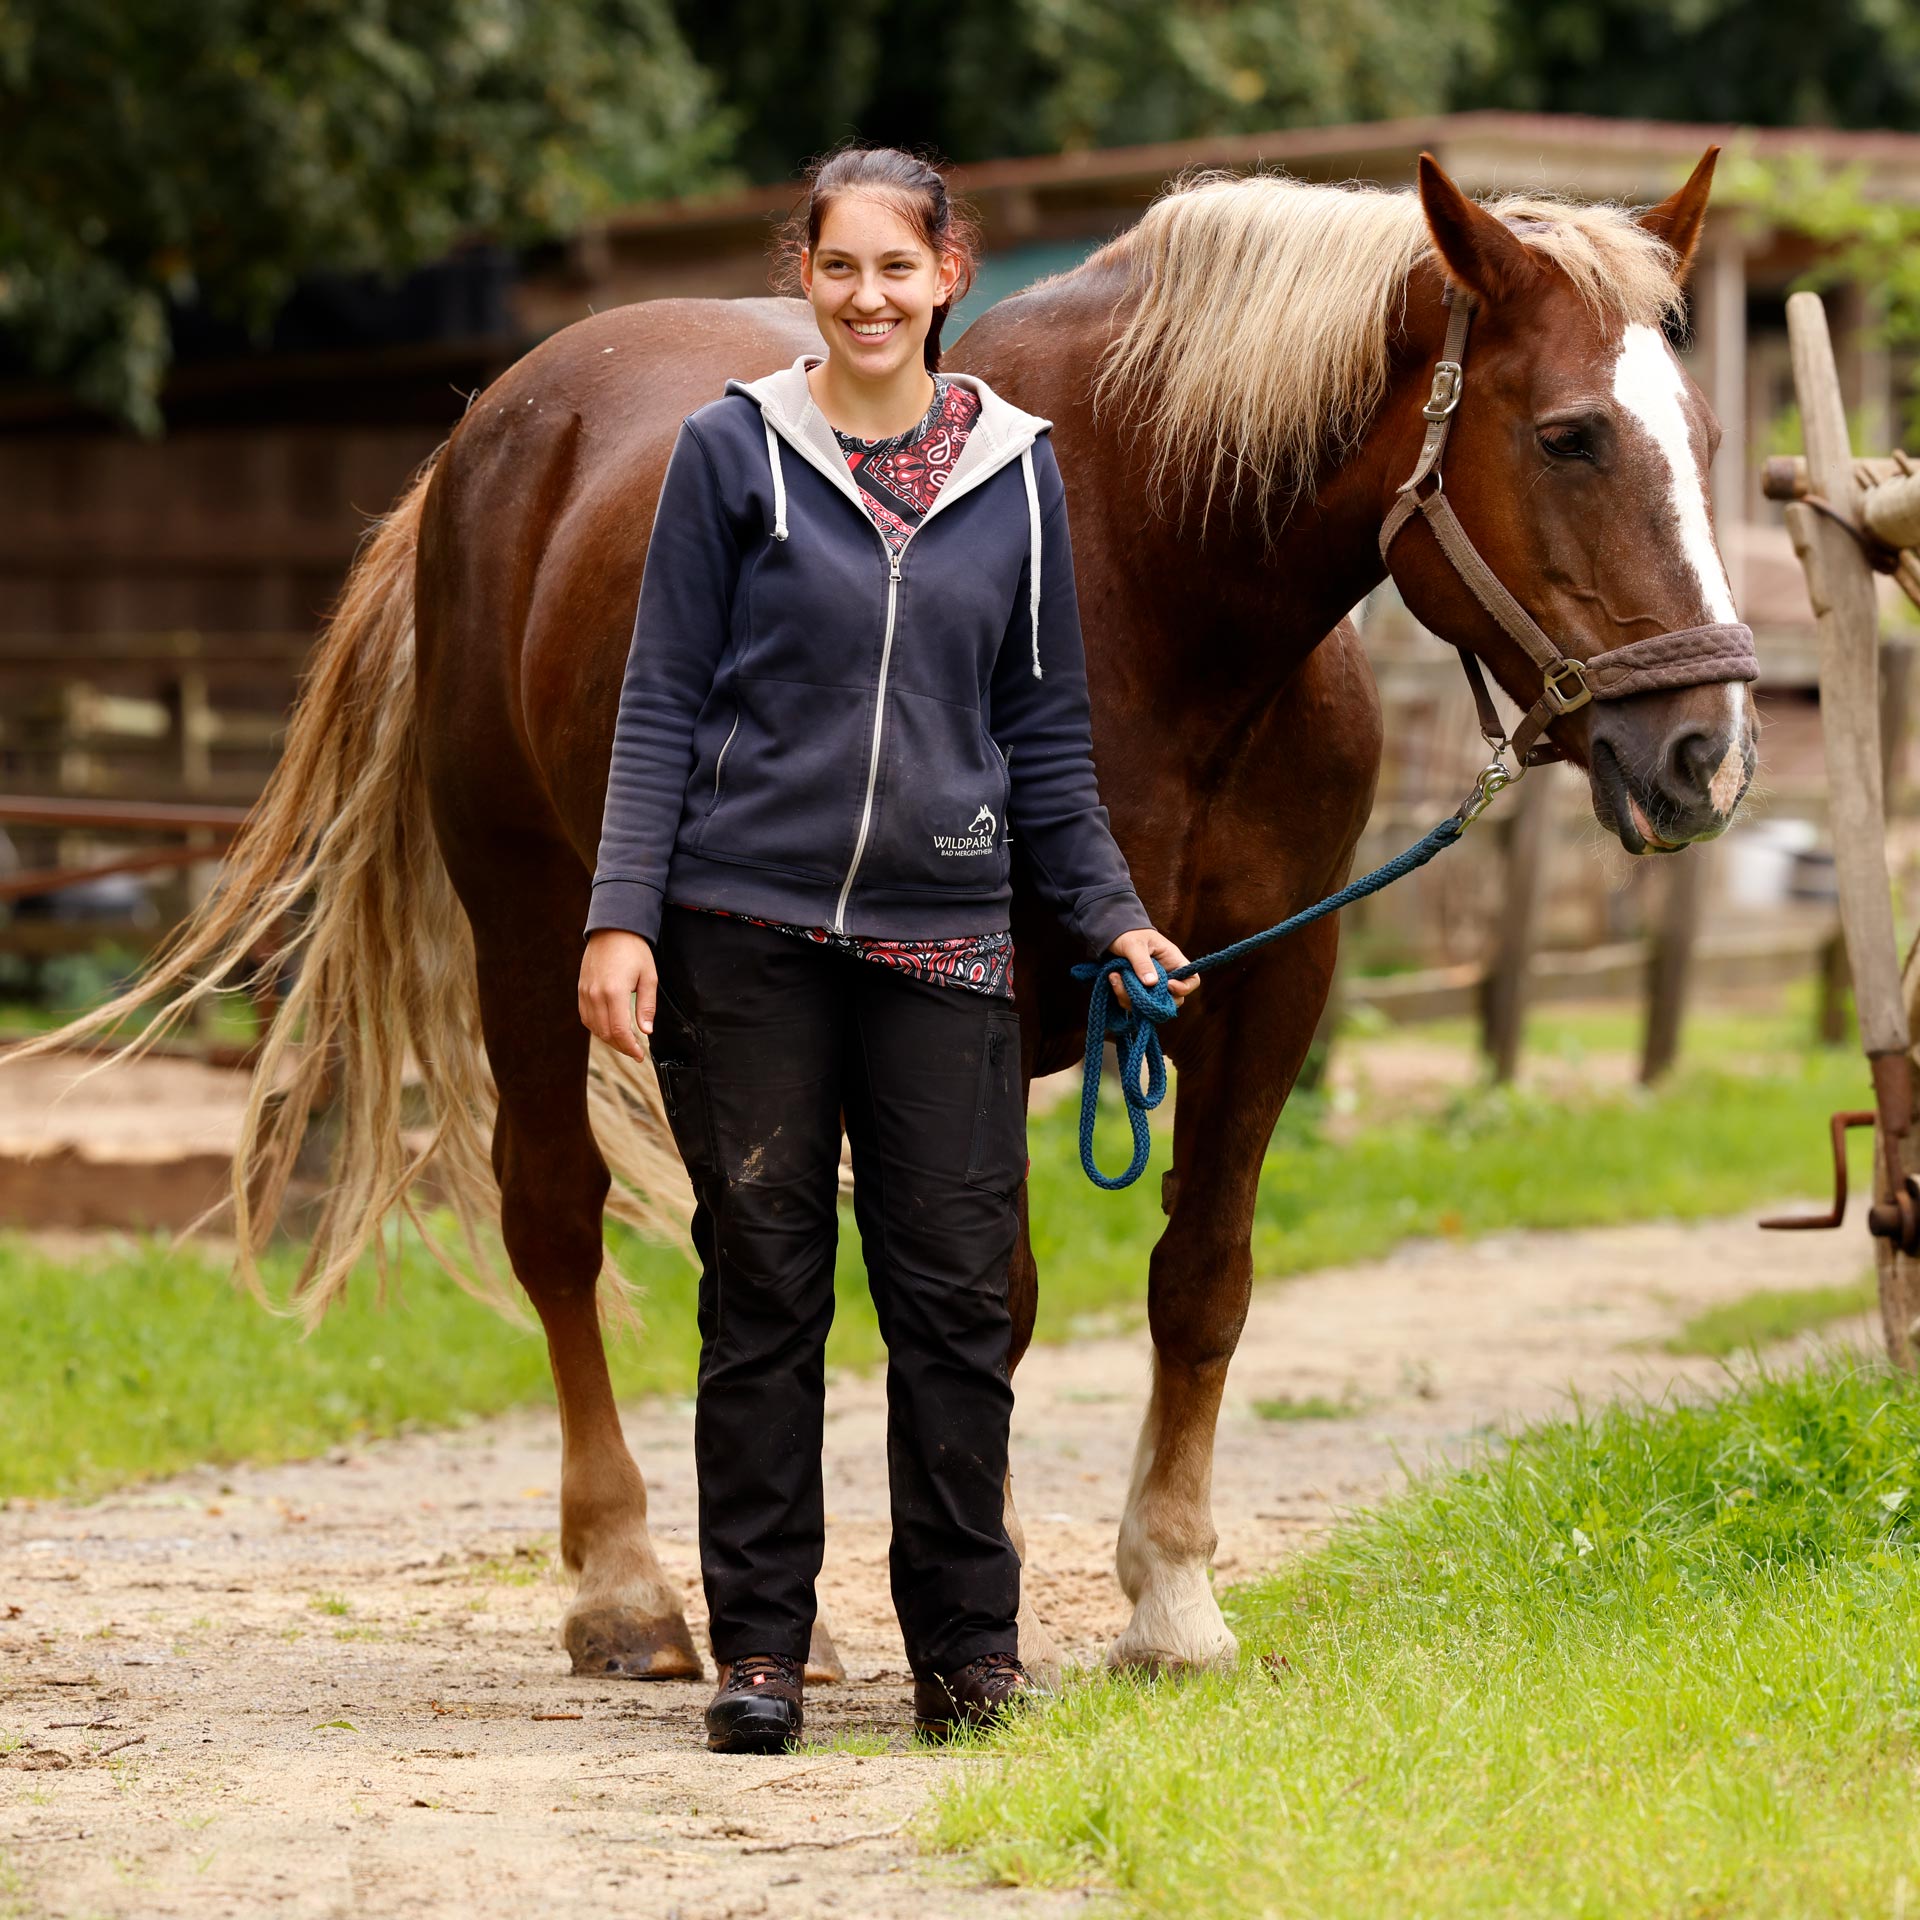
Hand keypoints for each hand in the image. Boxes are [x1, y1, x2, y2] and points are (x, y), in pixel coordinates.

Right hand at [578, 929, 656, 1063]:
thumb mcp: (649, 977)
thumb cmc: (634, 950)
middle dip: (621, 1046)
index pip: (619, 1031)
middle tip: (635, 1051)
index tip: (639, 1055)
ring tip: (625, 1042)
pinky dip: (597, 1028)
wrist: (612, 929)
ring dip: (609, 1039)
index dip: (630, 1048)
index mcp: (615, 992)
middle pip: (605, 1033)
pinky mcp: (581, 989)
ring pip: (594, 1028)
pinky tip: (609, 1028)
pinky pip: (586, 1017)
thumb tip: (646, 1031)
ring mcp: (585, 992)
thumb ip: (646, 1006)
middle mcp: (596, 995)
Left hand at [1106, 926, 1198, 1010]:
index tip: (1167, 986)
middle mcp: (1166, 976)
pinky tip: (1113, 979)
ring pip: (1151, 1005)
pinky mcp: (1138, 992)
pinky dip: (1123, 997)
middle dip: (1154, 1000)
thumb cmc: (1128, 934)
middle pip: (1173, 1000)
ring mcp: (1152, 986)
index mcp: (1173, 961)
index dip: (1184, 988)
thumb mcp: (1135, 944)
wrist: (1111, 934)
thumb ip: (1142, 963)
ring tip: (1116, 978)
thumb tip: (1151, 983)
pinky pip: (1135, 1004)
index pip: (1192, 980)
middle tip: (1135, 989)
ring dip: (1132, 998)